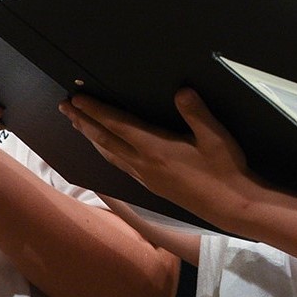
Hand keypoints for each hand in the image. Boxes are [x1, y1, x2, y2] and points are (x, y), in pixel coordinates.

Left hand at [60, 89, 261, 225]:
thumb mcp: (215, 136)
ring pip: (109, 155)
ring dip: (91, 138)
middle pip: (105, 140)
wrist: (232, 206)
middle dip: (83, 122)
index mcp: (155, 148)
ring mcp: (146, 178)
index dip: (95, 110)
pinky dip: (106, 153)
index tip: (77, 99)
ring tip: (77, 125)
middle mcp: (144, 164)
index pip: (117, 124)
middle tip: (63, 108)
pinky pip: (120, 165)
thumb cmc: (225, 169)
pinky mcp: (152, 187)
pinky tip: (107, 151)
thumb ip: (196, 112)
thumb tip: (181, 90)